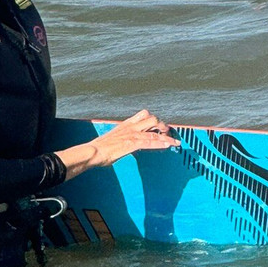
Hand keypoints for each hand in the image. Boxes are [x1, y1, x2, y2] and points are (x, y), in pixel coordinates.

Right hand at [56, 109, 179, 179]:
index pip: (143, 115)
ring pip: (154, 132)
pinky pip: (150, 143)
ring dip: (166, 137)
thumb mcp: (113, 138)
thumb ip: (123, 138)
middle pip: (152, 119)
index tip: (161, 124)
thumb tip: (129, 143)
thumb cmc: (99, 148)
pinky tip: (168, 146)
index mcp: (125, 124)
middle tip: (168, 132)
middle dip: (162, 125)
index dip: (154, 118)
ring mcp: (132, 135)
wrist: (93, 151)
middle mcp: (130, 127)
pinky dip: (161, 144)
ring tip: (174, 141)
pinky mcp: (132, 144)